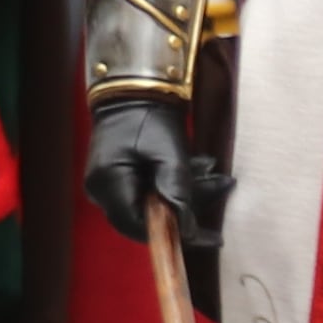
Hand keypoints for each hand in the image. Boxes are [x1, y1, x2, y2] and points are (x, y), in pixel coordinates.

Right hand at [85, 97, 225, 245]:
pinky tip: (199, 168)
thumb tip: (188, 232)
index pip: (139, 227)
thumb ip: (178, 192)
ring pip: (150, 203)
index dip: (174, 236)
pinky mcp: (116, 174)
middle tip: (221, 193)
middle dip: (188, 208)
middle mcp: (101, 189)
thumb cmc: (149, 115)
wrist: (133, 86)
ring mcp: (106, 182)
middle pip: (147, 217)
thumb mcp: (170, 153)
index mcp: (109, 184)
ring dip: (186, 193)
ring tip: (219, 178)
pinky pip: (146, 190)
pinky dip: (172, 183)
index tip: (209, 236)